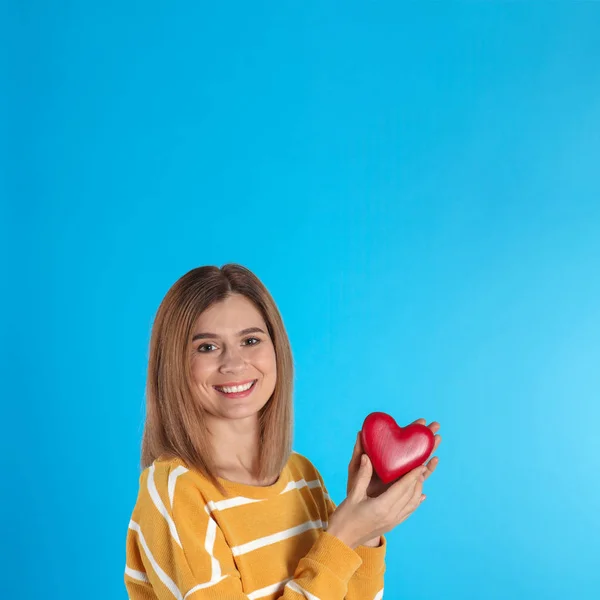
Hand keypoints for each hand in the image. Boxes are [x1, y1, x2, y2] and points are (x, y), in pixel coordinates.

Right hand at [345, 418, 440, 546]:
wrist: (342, 542)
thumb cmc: (344, 518)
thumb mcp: (353, 495)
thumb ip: (362, 476)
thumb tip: (367, 457)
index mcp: (382, 506)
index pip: (402, 488)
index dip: (413, 476)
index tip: (421, 465)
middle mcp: (391, 515)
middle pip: (410, 495)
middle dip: (418, 481)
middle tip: (423, 467)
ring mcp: (393, 522)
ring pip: (412, 504)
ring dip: (418, 491)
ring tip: (421, 478)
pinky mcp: (391, 525)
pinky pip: (408, 512)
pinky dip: (415, 503)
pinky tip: (420, 498)